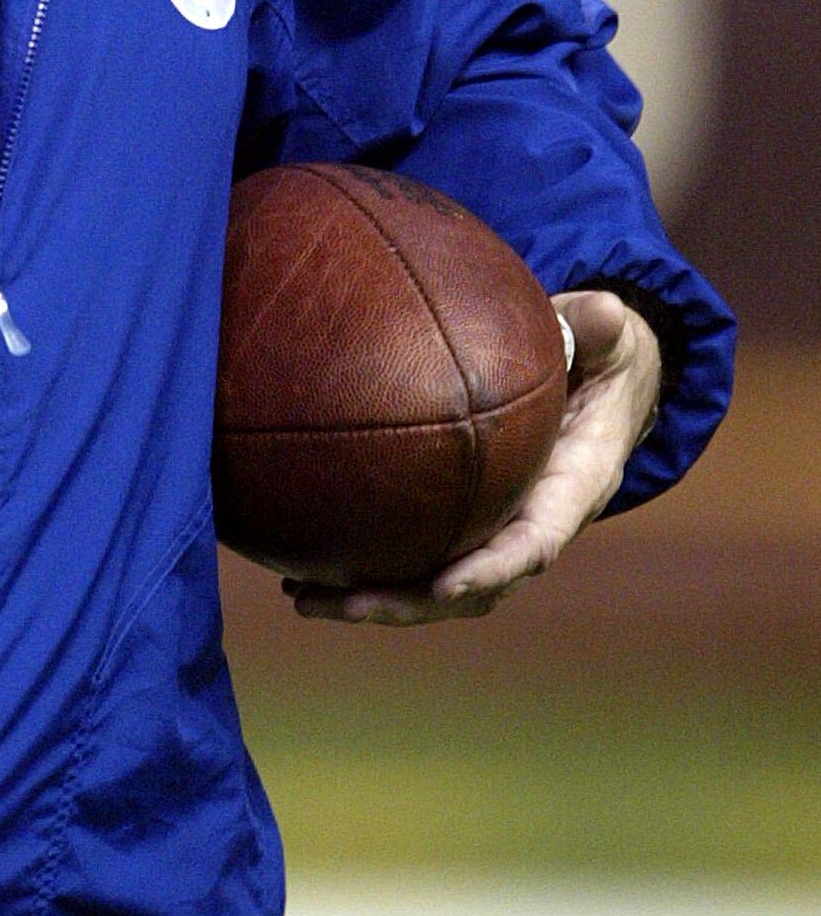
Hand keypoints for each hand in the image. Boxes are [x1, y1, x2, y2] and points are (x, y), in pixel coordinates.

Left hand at [289, 289, 662, 626]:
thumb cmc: (603, 361)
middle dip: (407, 603)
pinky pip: (418, 554)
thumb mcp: (610, 342)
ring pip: (436, 585)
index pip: (534, 543)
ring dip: (373, 598)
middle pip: (471, 587)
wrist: (601, 387)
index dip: (492, 570)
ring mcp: (495, 526)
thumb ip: (603, 329)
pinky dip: (367, 565)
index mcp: (573, 490)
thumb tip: (606, 312)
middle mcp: (533, 522)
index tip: (445, 587)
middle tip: (340, 603)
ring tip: (304, 595)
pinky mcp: (464, 518)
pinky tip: (305, 561)